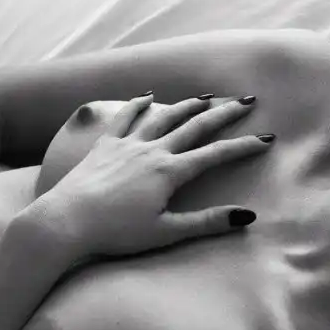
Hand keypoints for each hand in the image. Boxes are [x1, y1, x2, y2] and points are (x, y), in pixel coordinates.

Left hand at [28, 94, 272, 259]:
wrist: (64, 221)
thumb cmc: (115, 233)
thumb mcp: (165, 232)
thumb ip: (206, 222)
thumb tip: (246, 216)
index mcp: (170, 172)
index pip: (216, 155)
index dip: (243, 147)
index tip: (266, 139)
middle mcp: (153, 150)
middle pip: (195, 126)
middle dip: (224, 113)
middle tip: (246, 100)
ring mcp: (128, 144)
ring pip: (164, 117)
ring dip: (188, 105)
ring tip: (207, 96)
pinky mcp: (105, 144)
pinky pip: (125, 118)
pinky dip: (139, 105)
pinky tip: (149, 96)